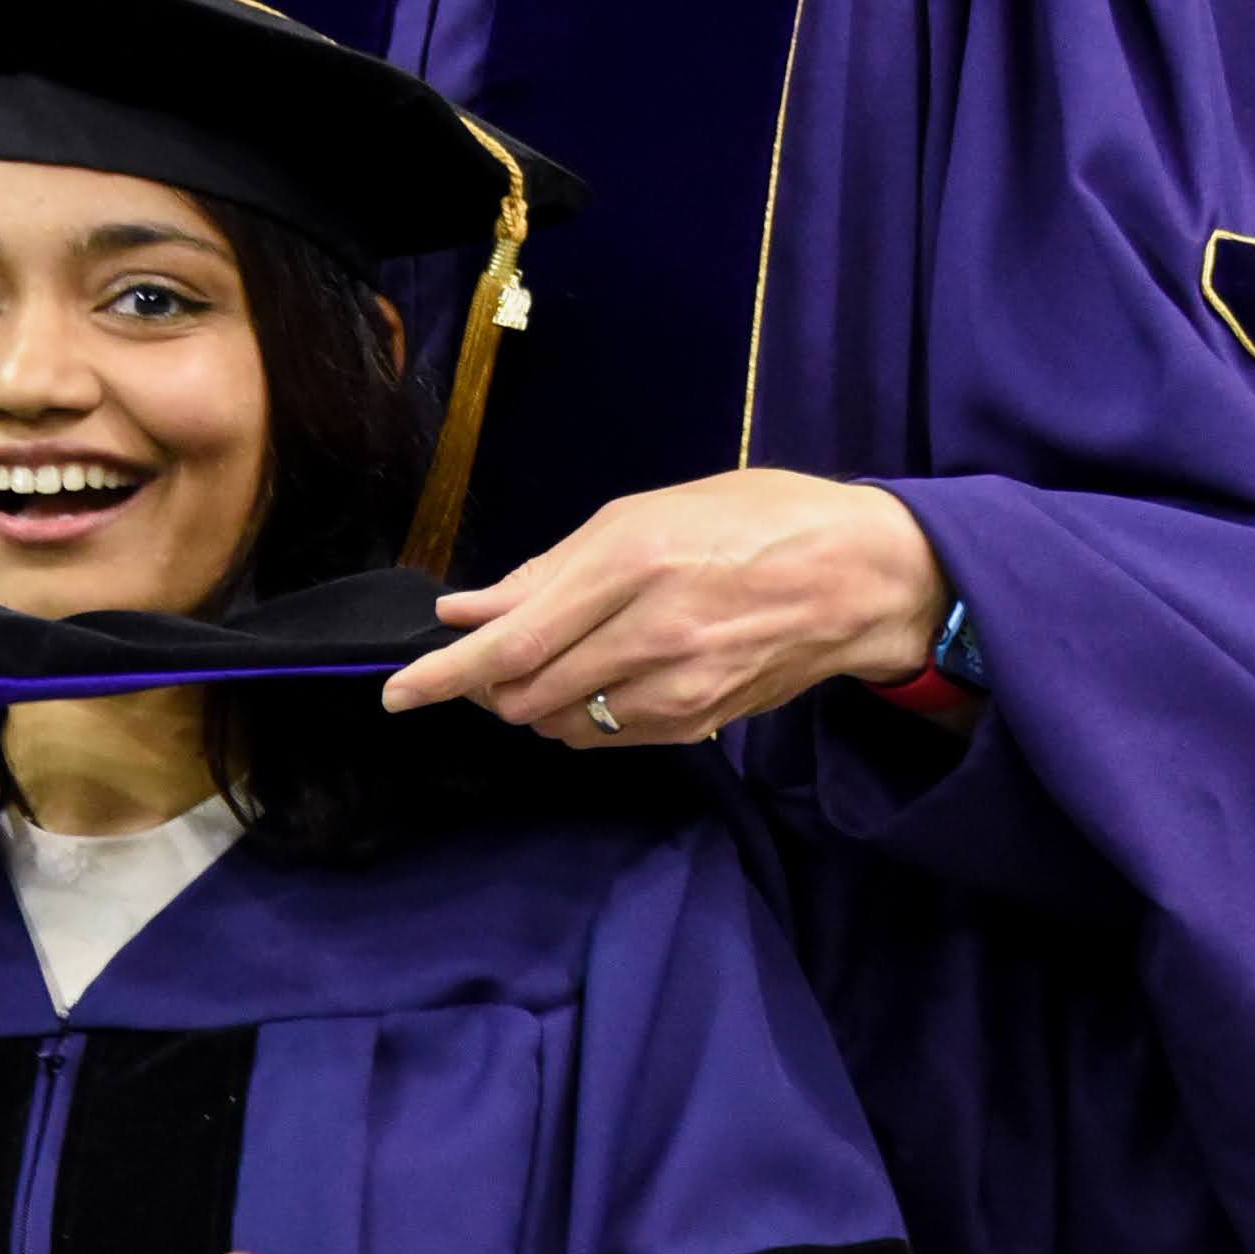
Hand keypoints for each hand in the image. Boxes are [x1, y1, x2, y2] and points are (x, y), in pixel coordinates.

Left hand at [380, 468, 949, 744]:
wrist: (859, 579)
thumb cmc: (753, 523)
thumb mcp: (644, 515)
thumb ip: (548, 572)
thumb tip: (465, 610)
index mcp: (630, 565)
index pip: (510, 646)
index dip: (442, 676)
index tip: (395, 692)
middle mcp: (649, 635)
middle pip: (524, 696)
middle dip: (485, 686)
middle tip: (484, 657)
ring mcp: (676, 691)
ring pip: (560, 725)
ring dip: (532, 702)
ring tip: (556, 658)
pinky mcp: (696, 726)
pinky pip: (606, 738)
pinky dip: (580, 715)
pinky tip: (600, 678)